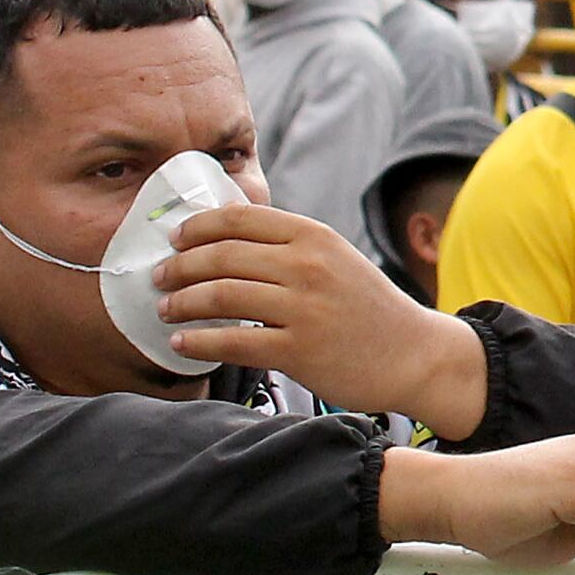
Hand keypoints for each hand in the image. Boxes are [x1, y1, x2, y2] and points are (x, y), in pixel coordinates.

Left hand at [150, 202, 482, 434]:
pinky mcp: (299, 350)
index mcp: (314, 236)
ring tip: (166, 309)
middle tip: (159, 276)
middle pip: (222, 256)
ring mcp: (304, 308)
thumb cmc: (367, 308)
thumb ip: (288, 246)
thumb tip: (222, 237)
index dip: (197, 227)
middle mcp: (308, 266)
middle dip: (179, 266)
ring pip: (221, 296)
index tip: (175, 239)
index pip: (238, 219)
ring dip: (181, 302)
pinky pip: (232, 342)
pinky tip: (182, 344)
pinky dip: (198, 342)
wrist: (414, 355)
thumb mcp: (335, 259)